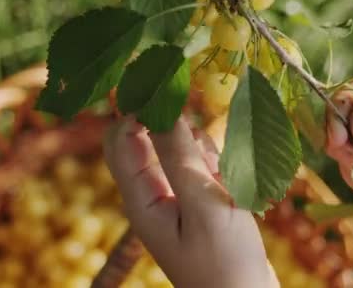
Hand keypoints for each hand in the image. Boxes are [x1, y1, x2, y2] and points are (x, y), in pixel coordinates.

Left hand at [104, 116, 278, 287]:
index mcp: (141, 200)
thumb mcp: (204, 204)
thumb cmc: (226, 261)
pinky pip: (199, 168)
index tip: (171, 92)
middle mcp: (151, 197)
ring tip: (222, 181)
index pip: (121, 140)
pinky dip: (215, 168)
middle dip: (178, 134)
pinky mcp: (196, 203)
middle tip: (204, 149)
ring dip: (202, 152)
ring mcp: (175, 200)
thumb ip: (180, 157)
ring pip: (179, 150)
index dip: (138, 111)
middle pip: (149, 140)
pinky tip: (231, 188)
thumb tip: (161, 111)